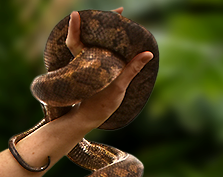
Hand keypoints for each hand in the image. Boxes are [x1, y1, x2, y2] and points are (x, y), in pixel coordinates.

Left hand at [58, 8, 153, 130]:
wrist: (89, 118)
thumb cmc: (100, 104)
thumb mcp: (118, 87)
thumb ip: (132, 69)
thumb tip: (148, 53)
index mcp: (85, 63)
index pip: (75, 40)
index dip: (74, 27)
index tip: (75, 14)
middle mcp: (84, 60)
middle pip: (87, 35)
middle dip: (101, 21)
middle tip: (120, 11)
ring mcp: (88, 63)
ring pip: (93, 41)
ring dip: (105, 30)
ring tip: (121, 18)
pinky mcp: (95, 68)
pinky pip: (99, 49)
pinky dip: (109, 41)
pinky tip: (120, 38)